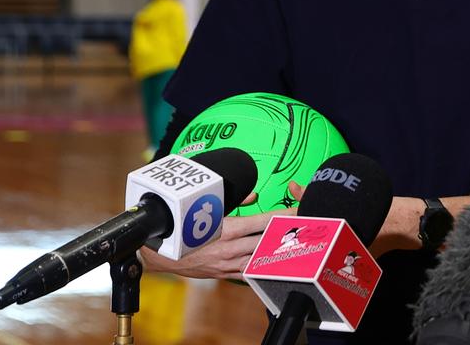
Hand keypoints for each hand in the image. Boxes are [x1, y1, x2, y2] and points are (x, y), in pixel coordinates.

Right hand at [139, 182, 302, 278]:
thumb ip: (235, 201)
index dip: (285, 216)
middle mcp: (232, 248)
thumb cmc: (184, 227)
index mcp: (229, 229)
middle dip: (287, 234)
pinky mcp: (225, 274)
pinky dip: (262, 267)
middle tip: (306, 228)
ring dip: (278, 252)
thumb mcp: (208, 209)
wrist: (162, 253)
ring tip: (297, 246)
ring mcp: (229, 264)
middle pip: (268, 241)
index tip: (301, 211)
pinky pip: (249, 273)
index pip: (265, 221)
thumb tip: (256, 195)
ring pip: (262, 258)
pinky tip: (276, 265)